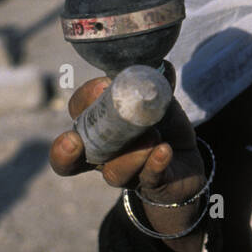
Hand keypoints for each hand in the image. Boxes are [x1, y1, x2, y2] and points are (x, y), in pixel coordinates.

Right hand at [49, 61, 207, 251]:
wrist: (186, 161)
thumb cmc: (162, 126)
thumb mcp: (159, 101)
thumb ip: (157, 84)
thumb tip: (164, 67)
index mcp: (98, 127)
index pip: (78, 113)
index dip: (83, 102)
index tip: (101, 87)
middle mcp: (103, 154)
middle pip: (68, 160)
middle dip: (65, 151)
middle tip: (74, 141)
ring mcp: (126, 172)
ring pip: (113, 173)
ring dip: (130, 155)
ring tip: (153, 138)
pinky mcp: (151, 184)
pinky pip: (148, 178)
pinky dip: (155, 164)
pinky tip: (164, 151)